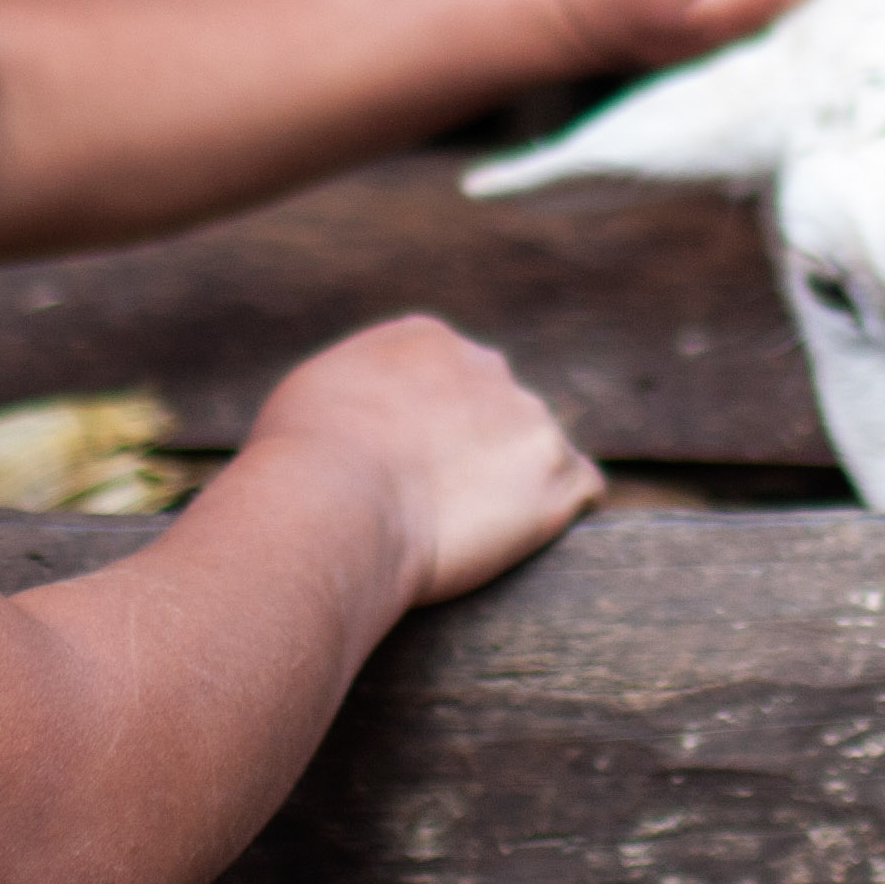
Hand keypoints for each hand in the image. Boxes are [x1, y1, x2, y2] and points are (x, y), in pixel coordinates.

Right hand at [237, 315, 598, 608]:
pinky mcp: (555, 473)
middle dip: (484, 454)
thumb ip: (354, 393)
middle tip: (448, 512)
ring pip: (542, 451)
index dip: (439, 429)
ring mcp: (527, 416)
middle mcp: (486, 364)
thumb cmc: (300, 461)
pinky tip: (535, 543)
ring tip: (482, 536)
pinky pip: (585, 489)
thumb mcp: (313, 397)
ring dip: (521, 488)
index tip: (419, 472)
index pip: (454, 377)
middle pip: (501, 410)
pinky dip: (567, 514)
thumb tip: (353, 418)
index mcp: (425, 340)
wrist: (335, 498)